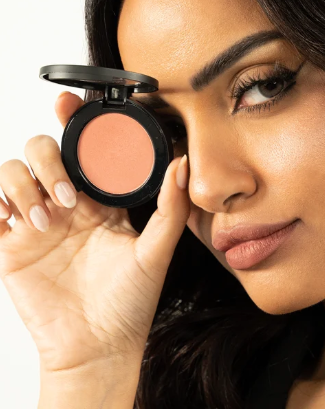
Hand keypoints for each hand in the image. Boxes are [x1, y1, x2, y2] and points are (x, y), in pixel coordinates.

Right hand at [0, 91, 189, 373]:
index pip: (82, 150)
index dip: (73, 123)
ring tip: (45, 218)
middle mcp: (66, 204)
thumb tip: (183, 163)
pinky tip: (15, 218)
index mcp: (99, 200)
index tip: (71, 104)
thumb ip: (170, 208)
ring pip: (13, 173)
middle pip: (43, 151)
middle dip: (51, 160)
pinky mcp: (11, 244)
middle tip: (69, 195)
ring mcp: (36, 222)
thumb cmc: (129, 302)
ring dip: (25, 185)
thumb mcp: (155, 251)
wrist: (98, 347)